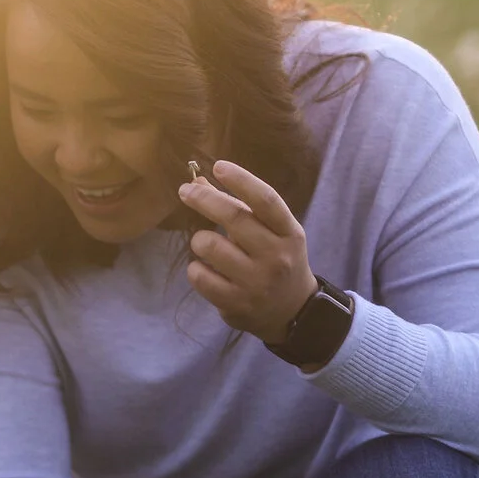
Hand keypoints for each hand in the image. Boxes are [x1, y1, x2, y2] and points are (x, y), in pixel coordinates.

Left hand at [178, 159, 317, 342]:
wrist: (293, 311)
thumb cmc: (277, 260)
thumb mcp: (272, 233)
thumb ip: (241, 208)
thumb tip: (200, 182)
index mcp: (289, 232)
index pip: (266, 200)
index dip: (241, 180)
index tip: (218, 166)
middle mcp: (276, 256)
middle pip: (234, 218)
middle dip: (204, 199)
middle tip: (186, 190)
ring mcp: (256, 282)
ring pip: (211, 247)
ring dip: (199, 239)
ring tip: (203, 244)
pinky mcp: (236, 303)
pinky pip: (201, 277)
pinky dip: (195, 269)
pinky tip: (203, 269)